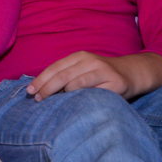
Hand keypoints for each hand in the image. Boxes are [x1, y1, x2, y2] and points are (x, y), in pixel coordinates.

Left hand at [27, 52, 161, 101]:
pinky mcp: (115, 83)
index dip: (41, 79)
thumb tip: (40, 89)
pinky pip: (93, 93)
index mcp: (79, 56)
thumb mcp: (83, 69)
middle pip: (62, 76)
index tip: (29, 91)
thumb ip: (66, 75)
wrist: (132, 73)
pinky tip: (72, 105)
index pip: (55, 68)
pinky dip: (80, 99)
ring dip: (61, 95)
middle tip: (38, 100)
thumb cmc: (101, 75)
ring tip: (52, 104)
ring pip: (76, 84)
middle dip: (46, 89)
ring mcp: (103, 71)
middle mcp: (90, 60)